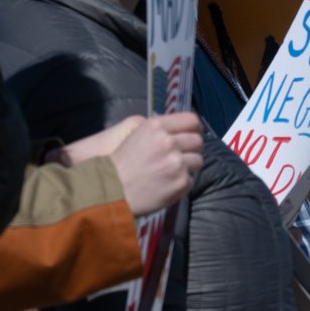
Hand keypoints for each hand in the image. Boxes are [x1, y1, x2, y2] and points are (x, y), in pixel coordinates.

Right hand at [65, 114, 203, 215]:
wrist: (111, 189)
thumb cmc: (121, 164)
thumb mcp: (138, 136)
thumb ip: (160, 132)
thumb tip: (185, 131)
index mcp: (156, 126)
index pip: (191, 120)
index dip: (194, 129)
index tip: (192, 134)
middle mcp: (168, 142)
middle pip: (198, 141)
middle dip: (191, 148)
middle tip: (179, 157)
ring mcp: (177, 162)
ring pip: (198, 160)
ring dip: (188, 166)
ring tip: (171, 171)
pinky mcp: (181, 181)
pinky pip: (191, 179)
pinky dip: (182, 183)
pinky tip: (166, 184)